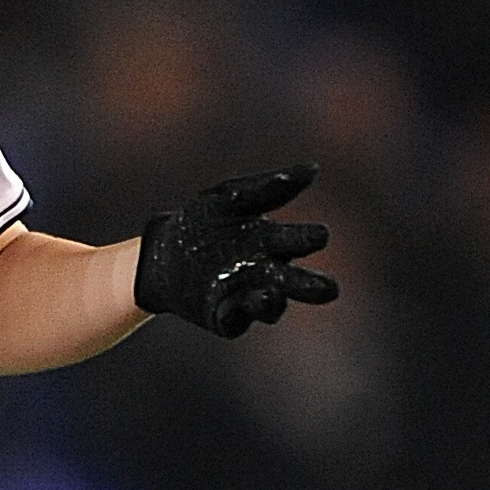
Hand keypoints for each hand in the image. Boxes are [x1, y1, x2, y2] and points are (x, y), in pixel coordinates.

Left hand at [133, 162, 337, 339]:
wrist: (160, 253)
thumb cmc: (200, 222)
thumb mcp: (227, 198)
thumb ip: (266, 188)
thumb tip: (314, 168)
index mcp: (272, 241)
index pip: (301, 241)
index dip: (310, 239)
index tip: (319, 235)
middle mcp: (266, 272)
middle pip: (296, 282)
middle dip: (312, 286)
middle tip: (329, 289)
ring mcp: (246, 296)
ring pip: (270, 306)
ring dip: (272, 302)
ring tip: (271, 294)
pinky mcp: (224, 316)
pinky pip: (235, 320)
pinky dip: (237, 315)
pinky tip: (233, 306)